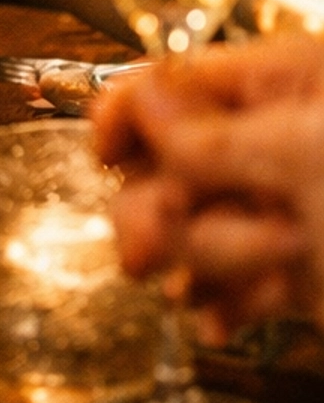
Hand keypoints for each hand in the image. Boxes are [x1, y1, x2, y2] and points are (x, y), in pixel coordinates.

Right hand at [96, 39, 323, 337]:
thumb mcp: (305, 150)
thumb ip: (212, 137)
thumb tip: (135, 104)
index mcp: (279, 82)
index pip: (175, 82)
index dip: (128, 112)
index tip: (99, 151)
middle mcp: (274, 140)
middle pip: (172, 164)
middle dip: (160, 206)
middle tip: (146, 250)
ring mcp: (288, 210)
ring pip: (198, 231)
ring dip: (211, 258)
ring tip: (270, 267)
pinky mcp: (302, 274)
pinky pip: (234, 284)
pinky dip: (222, 303)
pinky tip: (218, 321)